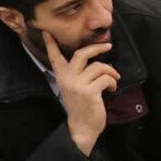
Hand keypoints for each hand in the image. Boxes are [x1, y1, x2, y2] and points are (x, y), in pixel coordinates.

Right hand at [43, 31, 119, 156]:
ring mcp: (78, 85)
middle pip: (82, 54)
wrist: (82, 128)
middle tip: (108, 46)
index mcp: (62, 77)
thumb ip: (80, 74)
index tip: (47, 32)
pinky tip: (111, 89)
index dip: (51, 44)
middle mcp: (67, 79)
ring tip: (113, 79)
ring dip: (111, 72)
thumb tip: (96, 59)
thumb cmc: (82, 106)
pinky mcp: (89, 91)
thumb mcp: (76, 87)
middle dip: (97, 48)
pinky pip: (106, 78)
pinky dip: (113, 82)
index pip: (55, 58)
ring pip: (99, 67)